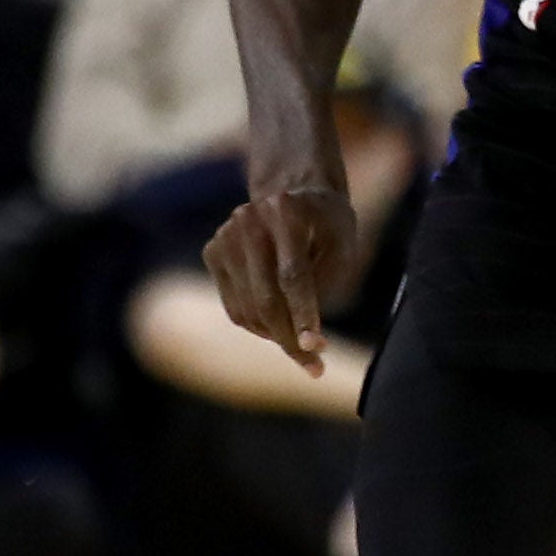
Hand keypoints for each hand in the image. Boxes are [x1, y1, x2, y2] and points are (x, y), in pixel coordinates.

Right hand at [203, 178, 357, 374]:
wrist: (291, 190)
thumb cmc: (327, 223)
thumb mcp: (343, 244)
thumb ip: (327, 283)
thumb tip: (306, 341)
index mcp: (285, 211)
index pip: (293, 275)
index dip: (304, 314)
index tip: (317, 349)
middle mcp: (247, 221)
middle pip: (266, 298)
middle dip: (290, 338)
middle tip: (313, 364)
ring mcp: (224, 237)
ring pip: (247, 309)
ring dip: (275, 336)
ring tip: (302, 346)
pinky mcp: (212, 252)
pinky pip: (234, 306)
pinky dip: (257, 324)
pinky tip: (280, 325)